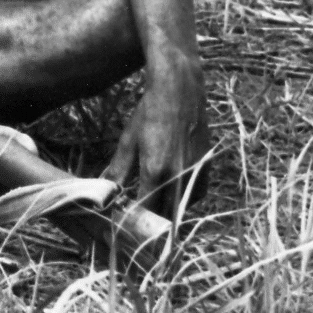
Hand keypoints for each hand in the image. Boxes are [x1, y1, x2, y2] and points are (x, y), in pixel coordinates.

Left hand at [104, 53, 210, 213]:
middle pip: (164, 214)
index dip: (134, 219)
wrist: (180, 93)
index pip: (145, 211)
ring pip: (180, 208)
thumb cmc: (149, 114)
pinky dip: (182, 199)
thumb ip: (118, 170)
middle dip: (149, 219)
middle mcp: (179, 177)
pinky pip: (194, 196)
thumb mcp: (128, 141)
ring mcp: (196, 174)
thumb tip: (106, 191)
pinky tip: (169, 190)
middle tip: (135, 215)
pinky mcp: (207, 170)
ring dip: (165, 210)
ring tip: (150, 202)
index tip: (123, 220)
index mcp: (156, 171)